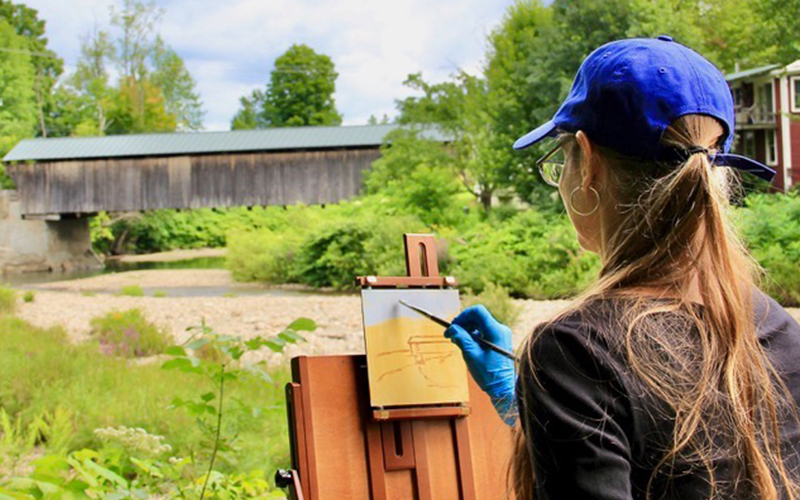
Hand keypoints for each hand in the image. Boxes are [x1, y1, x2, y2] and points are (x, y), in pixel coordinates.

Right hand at [445, 305, 516, 423]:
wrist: (504, 388)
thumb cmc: (489, 374)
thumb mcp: (471, 355)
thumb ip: (461, 338)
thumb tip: (452, 328)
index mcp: (496, 331)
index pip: (478, 312)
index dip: (463, 315)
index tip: (453, 326)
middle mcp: (500, 330)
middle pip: (478, 317)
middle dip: (463, 323)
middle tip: (451, 334)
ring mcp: (501, 335)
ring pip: (480, 324)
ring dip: (467, 330)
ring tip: (458, 341)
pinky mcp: (499, 341)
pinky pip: (484, 332)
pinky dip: (474, 336)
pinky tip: (467, 345)